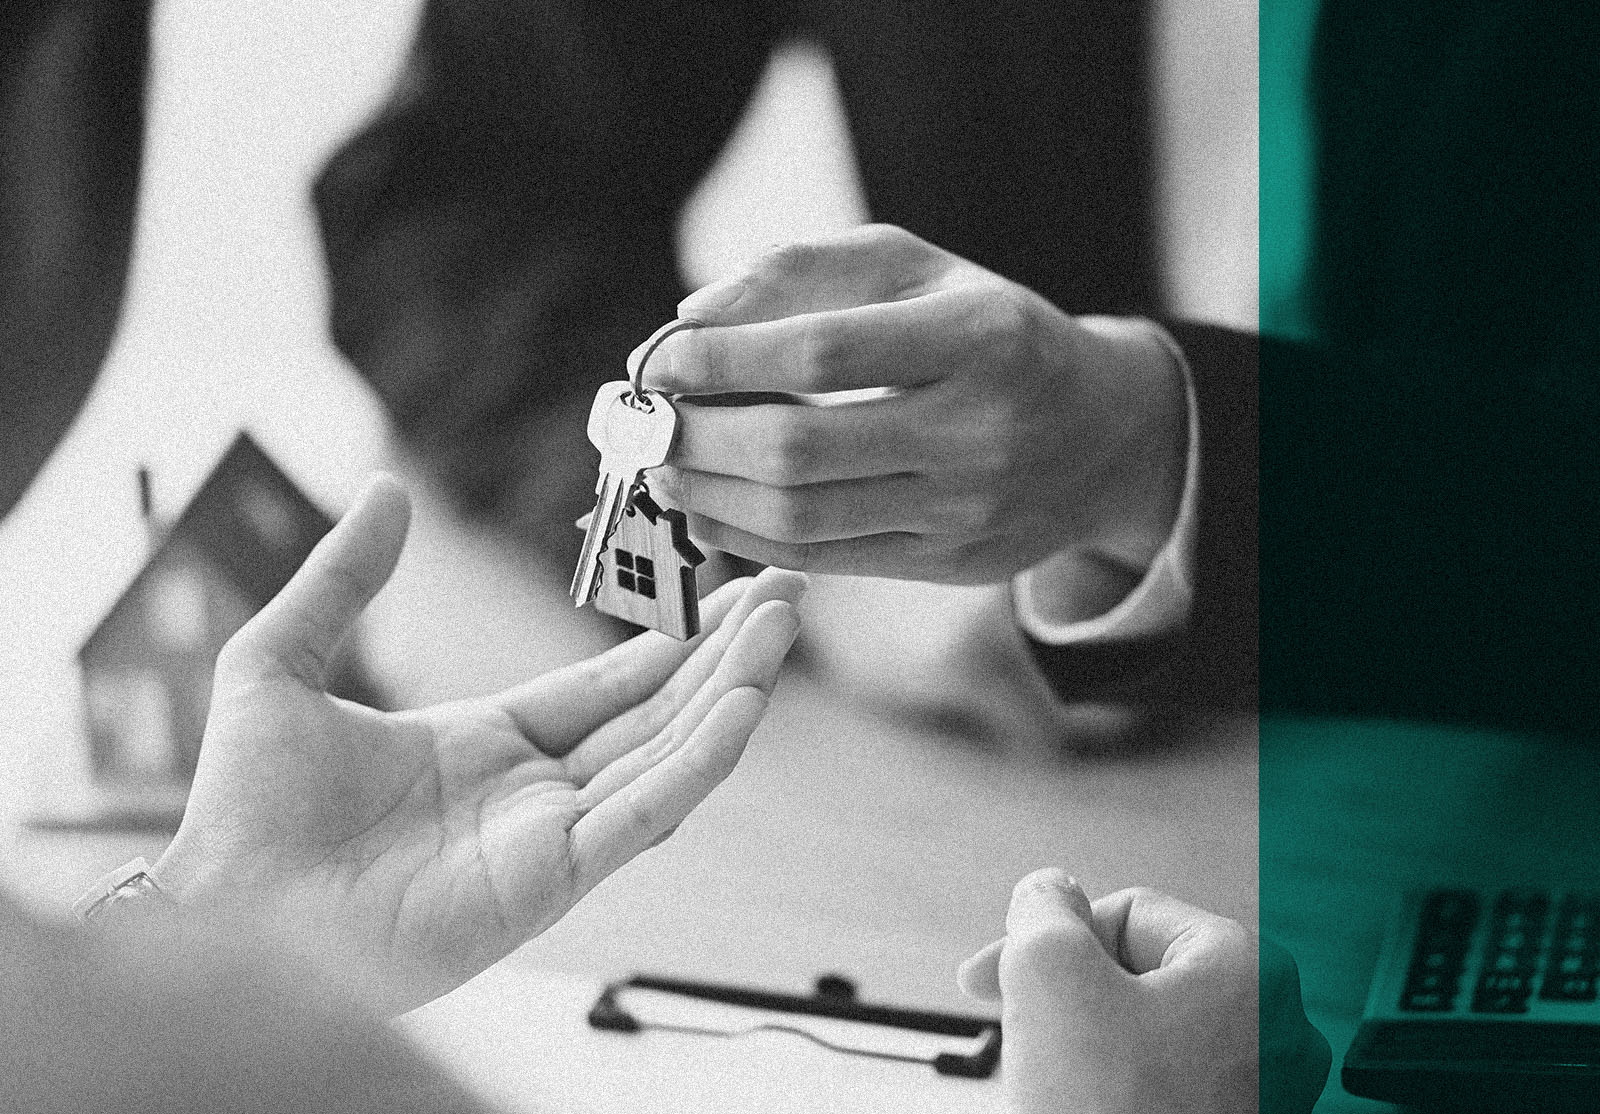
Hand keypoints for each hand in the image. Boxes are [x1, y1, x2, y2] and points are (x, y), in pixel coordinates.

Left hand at [153, 476, 806, 1012]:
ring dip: (730, 693)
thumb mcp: (282, 658)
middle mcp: (535, 790)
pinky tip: (745, 707)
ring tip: (781, 630)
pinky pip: (645, 815)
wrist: (220, 907)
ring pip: (667, 756)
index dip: (671, 635)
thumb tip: (388, 488)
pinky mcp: (551, 878)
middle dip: (725, 652)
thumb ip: (344, 575)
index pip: (608, 682)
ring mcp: (550, 837)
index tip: (725, 588)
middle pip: (657, 710)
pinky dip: (700, 762)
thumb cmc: (242, 809)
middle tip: (787, 589)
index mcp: (488, 742)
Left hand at [640, 224, 1187, 585]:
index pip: (822, 353)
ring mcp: (970, 511)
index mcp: (981, 337)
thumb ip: (802, 271)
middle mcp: (982, 431)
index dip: (724, 359)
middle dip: (695, 437)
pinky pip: (825, 561)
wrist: (1101, 433)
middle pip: (799, 450)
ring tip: (661, 466)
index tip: (659, 359)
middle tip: (641, 423)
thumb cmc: (985, 329)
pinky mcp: (954, 566)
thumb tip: (690, 319)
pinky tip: (707, 508)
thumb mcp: (916, 269)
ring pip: (801, 519)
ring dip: (706, 495)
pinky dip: (748, 537)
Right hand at [958, 869, 1330, 1113]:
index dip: (1047, 940)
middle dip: (1067, 1000)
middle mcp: (1276, 1030)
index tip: (994, 978)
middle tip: (1022, 1033)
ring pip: (1147, 1038)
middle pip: (1139, 977)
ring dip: (1085, 1051)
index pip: (1126, 914)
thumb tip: (1047, 891)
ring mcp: (1265, 1095)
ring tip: (1052, 1089)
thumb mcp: (1049, 976)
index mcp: (1250, 969)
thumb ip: (1041, 910)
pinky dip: (1116, 1096)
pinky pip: (1165, 1090)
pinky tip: (1079, 1112)